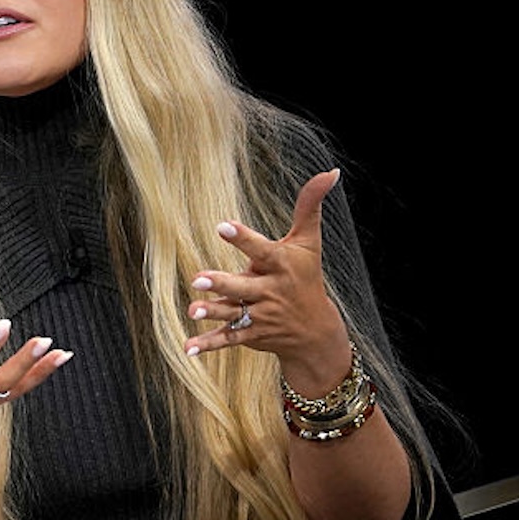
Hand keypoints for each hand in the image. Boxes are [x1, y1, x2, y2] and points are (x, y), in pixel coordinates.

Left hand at [183, 170, 350, 383]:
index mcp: (281, 265)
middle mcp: (270, 291)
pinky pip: (228, 339)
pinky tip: (188, 348)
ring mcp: (260, 315)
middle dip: (222, 284)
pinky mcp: (251, 334)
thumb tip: (330, 171)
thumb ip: (310, 206)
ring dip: (213, 313)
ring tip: (192, 309)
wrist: (314, 331)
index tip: (223, 226)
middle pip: (243, 287)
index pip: (262, 250)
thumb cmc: (306, 275)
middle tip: (199, 278)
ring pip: (233, 314)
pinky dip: (208, 344)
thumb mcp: (309, 241)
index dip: (243, 239)